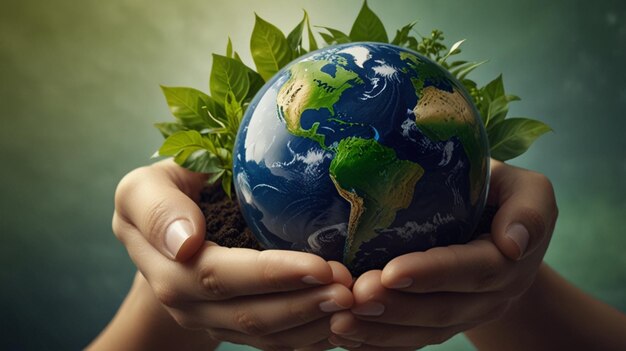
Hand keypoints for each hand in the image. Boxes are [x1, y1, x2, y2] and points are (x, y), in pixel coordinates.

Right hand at [112, 159, 353, 349]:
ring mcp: (211, 321)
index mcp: (170, 269)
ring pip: (267, 336)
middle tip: (351, 288)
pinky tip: (340, 324)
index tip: (321, 266)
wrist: (159, 234)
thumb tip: (185, 243)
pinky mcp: (231, 327)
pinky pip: (273, 343)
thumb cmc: (160, 196)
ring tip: (354, 304)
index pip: (223, 277)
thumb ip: (157, 209)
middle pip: (252, 314)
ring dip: (313, 324)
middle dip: (305, 304)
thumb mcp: (143, 189)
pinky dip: (309, 337)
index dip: (273, 276)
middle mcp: (188, 305)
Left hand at [326, 160, 557, 349]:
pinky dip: (378, 344)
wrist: (501, 230)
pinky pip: (412, 341)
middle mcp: (491, 297)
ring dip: (381, 331)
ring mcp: (466, 316)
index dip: (433, 274)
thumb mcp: (527, 189)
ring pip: (423, 332)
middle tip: (355, 296)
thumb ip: (528, 207)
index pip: (473, 270)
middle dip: (397, 307)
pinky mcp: (443, 324)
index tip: (391, 272)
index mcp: (510, 261)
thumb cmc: (501, 194)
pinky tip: (345, 338)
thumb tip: (514, 243)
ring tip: (341, 324)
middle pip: (443, 309)